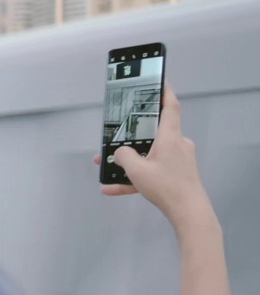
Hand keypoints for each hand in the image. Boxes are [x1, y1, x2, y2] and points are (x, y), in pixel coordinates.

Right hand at [92, 84, 211, 223]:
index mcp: (170, 137)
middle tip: (114, 135)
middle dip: (130, 137)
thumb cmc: (166, 185)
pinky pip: (151, 172)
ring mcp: (178, 160)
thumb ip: (123, 156)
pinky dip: (133, 179)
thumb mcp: (137, 170)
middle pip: (153, 134)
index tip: (159, 82)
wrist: (189, 212)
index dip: (164, 93)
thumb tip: (119, 152)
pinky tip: (112, 189)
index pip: (170, 107)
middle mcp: (177, 144)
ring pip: (148, 155)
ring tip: (105, 168)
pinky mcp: (177, 175)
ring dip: (128, 162)